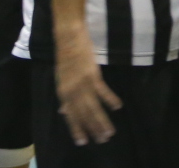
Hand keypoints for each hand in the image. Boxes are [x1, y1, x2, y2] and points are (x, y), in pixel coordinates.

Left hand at [55, 30, 121, 145]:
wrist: (68, 36)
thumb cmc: (65, 56)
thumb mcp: (61, 78)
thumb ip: (64, 96)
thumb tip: (63, 112)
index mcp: (63, 92)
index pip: (71, 116)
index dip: (76, 129)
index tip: (82, 142)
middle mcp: (71, 91)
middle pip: (83, 115)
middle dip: (93, 129)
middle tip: (102, 140)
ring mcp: (82, 84)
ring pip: (93, 107)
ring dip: (102, 121)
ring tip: (110, 131)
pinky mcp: (92, 75)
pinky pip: (102, 91)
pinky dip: (110, 100)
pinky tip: (117, 107)